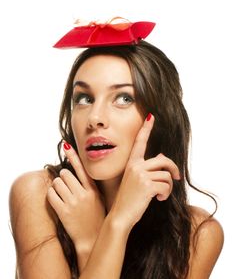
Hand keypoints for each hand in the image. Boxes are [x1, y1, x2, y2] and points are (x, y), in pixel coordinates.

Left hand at [47, 144, 105, 252]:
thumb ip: (90, 186)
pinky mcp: (63, 212)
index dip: (73, 155)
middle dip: (63, 178)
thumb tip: (79, 171)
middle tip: (66, 186)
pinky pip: (51, 195)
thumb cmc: (96, 218)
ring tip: (62, 194)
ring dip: (56, 186)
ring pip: (57, 183)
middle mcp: (83, 194)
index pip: (82, 168)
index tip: (66, 145)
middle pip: (65, 174)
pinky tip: (56, 201)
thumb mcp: (99, 199)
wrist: (92, 240)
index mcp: (93, 190)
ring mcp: (73, 203)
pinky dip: (51, 195)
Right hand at [110, 114, 179, 230]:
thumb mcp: (134, 180)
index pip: (140, 142)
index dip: (146, 128)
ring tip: (161, 195)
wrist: (120, 215)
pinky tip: (159, 200)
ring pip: (167, 175)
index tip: (151, 116)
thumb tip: (162, 157)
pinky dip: (166, 194)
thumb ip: (146, 168)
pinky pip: (166, 186)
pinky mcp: (147, 185)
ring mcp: (140, 175)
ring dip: (168, 187)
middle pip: (163, 160)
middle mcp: (135, 166)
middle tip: (177, 177)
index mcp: (132, 163)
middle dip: (173, 169)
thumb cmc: (128, 199)